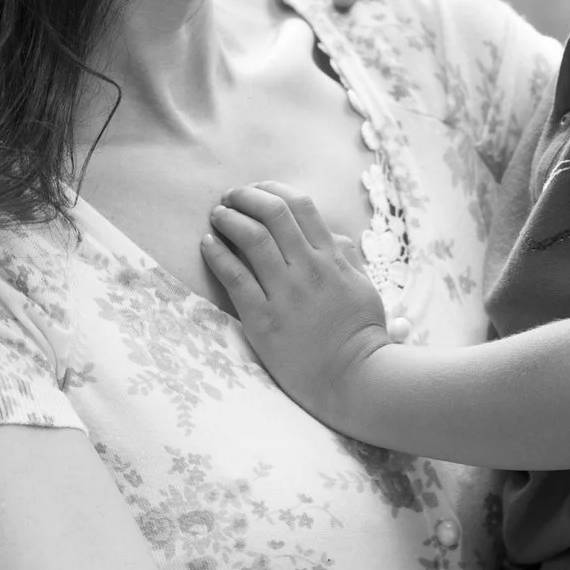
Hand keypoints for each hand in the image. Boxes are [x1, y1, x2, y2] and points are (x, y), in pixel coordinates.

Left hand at [200, 182, 389, 415]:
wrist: (353, 378)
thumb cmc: (360, 335)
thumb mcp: (362, 286)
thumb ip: (344, 257)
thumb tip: (330, 235)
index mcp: (332, 258)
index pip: (300, 205)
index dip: (273, 190)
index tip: (257, 191)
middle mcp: (308, 269)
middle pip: (273, 213)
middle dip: (247, 197)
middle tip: (230, 197)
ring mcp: (286, 294)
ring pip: (252, 238)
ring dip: (229, 219)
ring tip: (217, 215)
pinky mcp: (264, 320)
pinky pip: (235, 277)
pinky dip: (217, 255)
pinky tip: (207, 244)